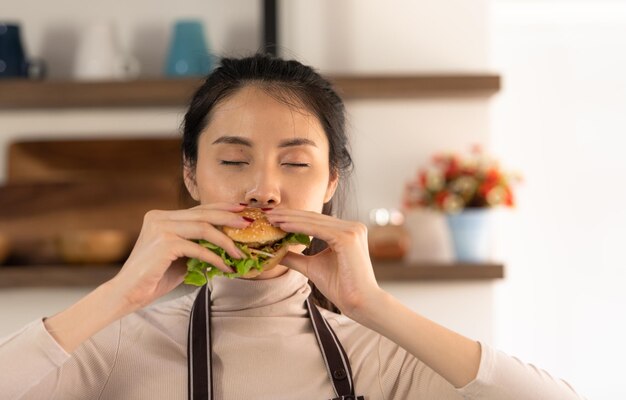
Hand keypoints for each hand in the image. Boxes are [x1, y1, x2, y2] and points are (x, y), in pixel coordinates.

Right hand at [109, 202, 249, 310]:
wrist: (128, 294)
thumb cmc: (154, 278)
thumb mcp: (180, 257)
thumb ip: (197, 246)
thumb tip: (227, 245)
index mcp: (162, 217)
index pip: (198, 209)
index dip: (222, 209)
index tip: (241, 210)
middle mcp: (160, 217)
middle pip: (203, 214)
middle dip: (229, 218)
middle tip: (248, 223)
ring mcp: (161, 228)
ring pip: (204, 228)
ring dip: (226, 241)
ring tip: (241, 252)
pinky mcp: (164, 243)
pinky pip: (198, 248)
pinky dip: (215, 258)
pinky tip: (226, 267)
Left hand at [265, 209, 381, 319]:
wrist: (360, 303)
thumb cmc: (341, 287)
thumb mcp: (313, 267)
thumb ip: (296, 257)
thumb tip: (276, 253)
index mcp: (347, 231)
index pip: (315, 221)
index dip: (293, 218)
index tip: (273, 219)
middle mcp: (352, 226)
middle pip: (314, 217)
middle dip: (288, 215)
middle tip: (267, 215)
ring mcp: (352, 230)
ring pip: (314, 221)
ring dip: (290, 219)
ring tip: (271, 219)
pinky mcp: (348, 237)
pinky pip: (317, 229)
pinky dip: (298, 227)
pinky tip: (283, 226)